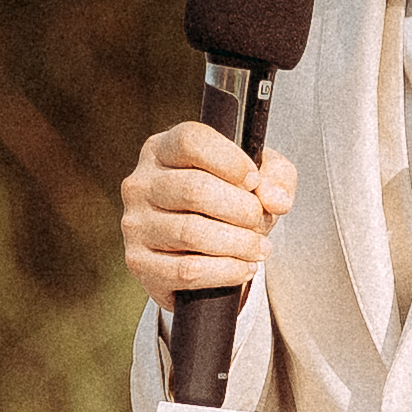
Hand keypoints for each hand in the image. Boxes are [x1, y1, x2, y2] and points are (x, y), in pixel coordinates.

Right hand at [121, 119, 298, 310]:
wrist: (197, 254)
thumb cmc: (225, 205)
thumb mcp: (257, 179)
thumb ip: (276, 177)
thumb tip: (275, 199)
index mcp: (162, 150)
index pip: (191, 140)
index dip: (231, 160)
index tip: (254, 181)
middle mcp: (141, 183)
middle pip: (194, 188)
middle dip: (242, 208)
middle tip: (260, 220)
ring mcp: (135, 224)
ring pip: (192, 232)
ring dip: (238, 243)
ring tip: (259, 248)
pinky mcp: (139, 262)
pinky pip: (187, 270)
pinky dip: (226, 271)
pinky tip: (243, 268)